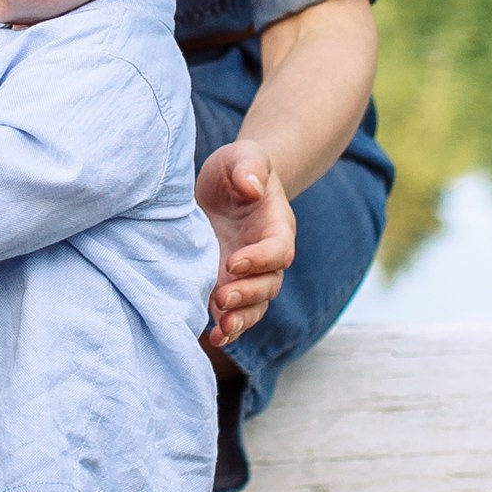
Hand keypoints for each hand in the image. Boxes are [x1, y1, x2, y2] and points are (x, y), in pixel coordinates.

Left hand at [197, 138, 295, 358]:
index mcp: (276, 226)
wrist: (225, 187)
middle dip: (247, 295)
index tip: (233, 261)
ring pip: (254, 307)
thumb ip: (249, 165)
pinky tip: (212, 337)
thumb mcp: (242, 155)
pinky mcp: (227, 286)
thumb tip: (252, 187)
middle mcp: (266, 257)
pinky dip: (227, 329)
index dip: (260, 260)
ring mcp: (248, 276)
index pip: (278, 250)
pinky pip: (235, 315)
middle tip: (222, 298)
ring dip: (240, 320)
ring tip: (221, 328)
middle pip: (268, 285)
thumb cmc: (236, 169)